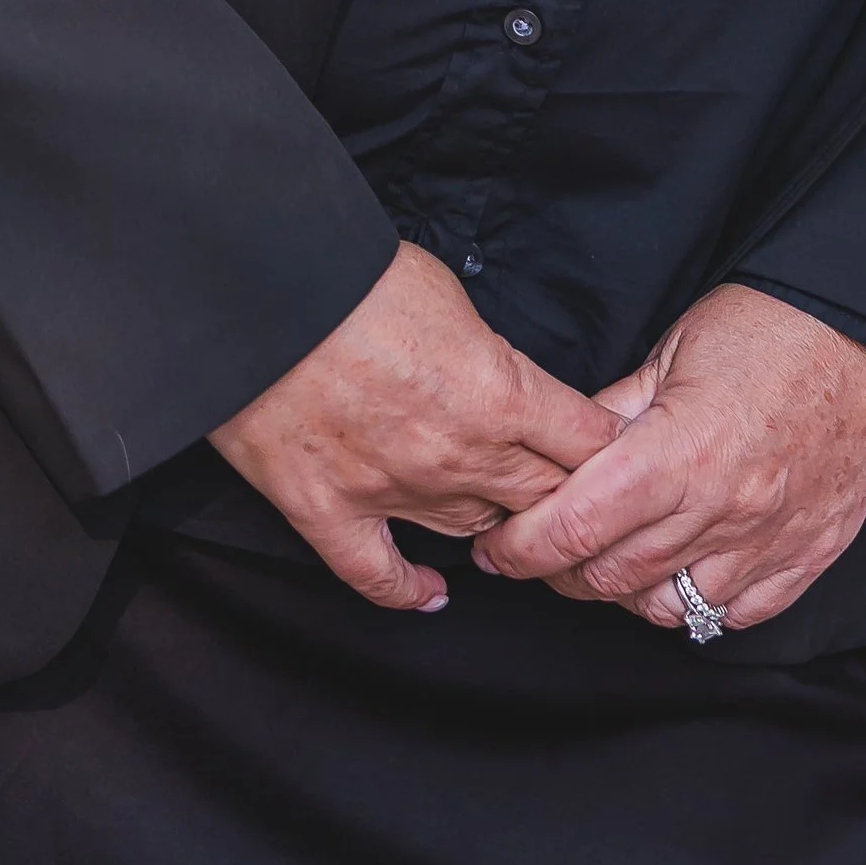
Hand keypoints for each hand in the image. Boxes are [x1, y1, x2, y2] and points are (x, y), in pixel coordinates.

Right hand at [210, 241, 623, 613]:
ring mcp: (393, 491)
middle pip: (543, 498)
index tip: (607, 446)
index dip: (604, 447)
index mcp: (497, 393)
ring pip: (473, 534)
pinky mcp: (329, 511)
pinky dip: (408, 590)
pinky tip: (430, 592)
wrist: (257, 289)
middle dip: (562, 493)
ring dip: (492, 526)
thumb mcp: (448, 293)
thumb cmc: (352, 272)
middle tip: (566, 490)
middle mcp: (458, 456)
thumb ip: (487, 353)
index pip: (587, 444)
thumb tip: (501, 380)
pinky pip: (378, 575)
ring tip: (502, 522)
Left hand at [471, 283, 865, 630]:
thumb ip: (613, 411)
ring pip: (668, 609)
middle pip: (612, 578)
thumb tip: (559, 450)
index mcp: (680, 453)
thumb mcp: (673, 351)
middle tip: (538, 551)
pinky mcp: (807, 559)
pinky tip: (676, 573)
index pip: (577, 528)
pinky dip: (695, 605)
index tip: (496, 548)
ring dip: (624, 594)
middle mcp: (723, 511)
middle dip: (560, 572)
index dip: (522, 548)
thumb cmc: (770, 328)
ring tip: (606, 561)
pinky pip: (734, 615)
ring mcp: (769, 543)